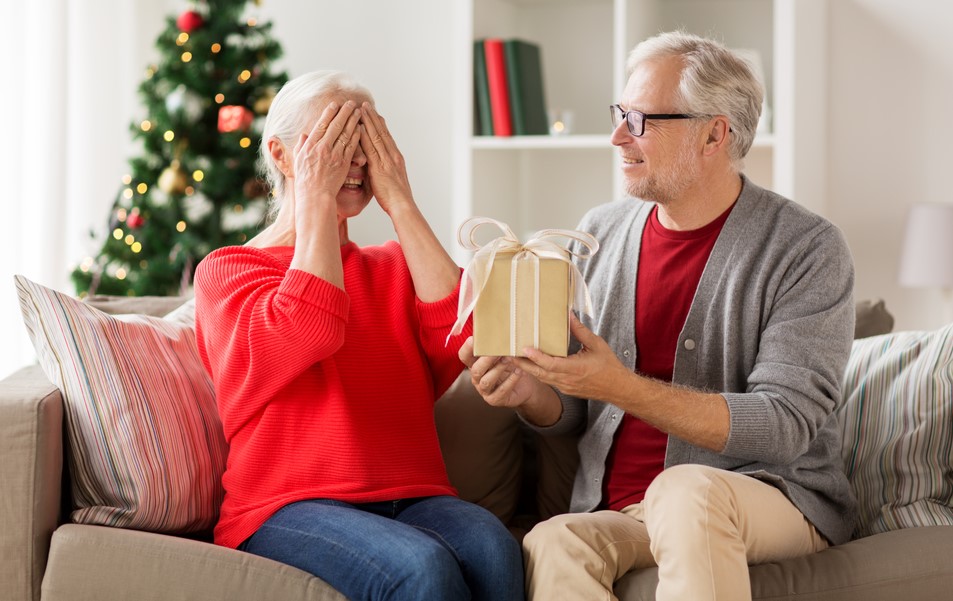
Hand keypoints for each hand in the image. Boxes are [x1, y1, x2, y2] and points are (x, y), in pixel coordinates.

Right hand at [292, 100, 361, 207]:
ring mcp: (333, 155)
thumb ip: (302, 146)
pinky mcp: (343, 163)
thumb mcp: (298, 160)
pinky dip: (356, 136)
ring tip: (358, 111)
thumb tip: (304, 135)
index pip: (321, 124)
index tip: (335, 104)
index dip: (329, 113)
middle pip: (335, 125)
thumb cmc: (305, 180)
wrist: (314, 196)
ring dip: (353, 121)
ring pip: (345, 133)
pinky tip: (361, 128)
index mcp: (310, 145)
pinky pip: (351, 146)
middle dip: (344, 112)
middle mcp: (322, 148)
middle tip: (351, 103)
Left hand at [358, 102, 413, 214]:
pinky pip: (371, 147)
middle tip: (366, 105)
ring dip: (368, 121)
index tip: (374, 114)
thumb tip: (374, 168)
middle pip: (382, 132)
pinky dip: (365, 136)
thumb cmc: (396, 198)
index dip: (380, 124)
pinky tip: (359, 127)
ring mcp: (387, 159)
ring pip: (376, 136)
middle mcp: (392, 155)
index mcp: (396, 158)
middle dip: (373, 117)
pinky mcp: (380, 166)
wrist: (402, 205)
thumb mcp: (391, 180)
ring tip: (361, 109)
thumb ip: (383, 170)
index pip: (387, 137)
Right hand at [459, 337, 538, 408]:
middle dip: (487, 360)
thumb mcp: (503, 354)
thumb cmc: (511, 366)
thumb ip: (498, 345)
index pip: (464, 356)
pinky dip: (511, 380)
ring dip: (498, 369)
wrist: (525, 386)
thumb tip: (499, 327)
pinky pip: (501, 390)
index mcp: (475, 364)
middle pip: (475, 370)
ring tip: (510, 360)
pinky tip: (519, 371)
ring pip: (486, 381)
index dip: (467, 348)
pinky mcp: (495, 399)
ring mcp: (485, 390)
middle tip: (499, 351)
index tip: (473, 339)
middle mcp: (477, 378)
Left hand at [514, 314, 629, 402]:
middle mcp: (567, 380)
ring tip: (513, 358)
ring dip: (527, 369)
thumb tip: (569, 315)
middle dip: (522, 364)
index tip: (524, 348)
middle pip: (540, 373)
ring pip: (541, 378)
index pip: (551, 364)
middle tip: (507, 354)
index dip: (536, 357)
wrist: (618, 388)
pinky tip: (529, 365)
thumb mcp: (596, 344)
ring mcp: (565, 386)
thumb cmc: (609, 366)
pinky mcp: (565, 389)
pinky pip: (547, 381)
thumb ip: (580, 330)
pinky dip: (537, 373)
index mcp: (575, 369)